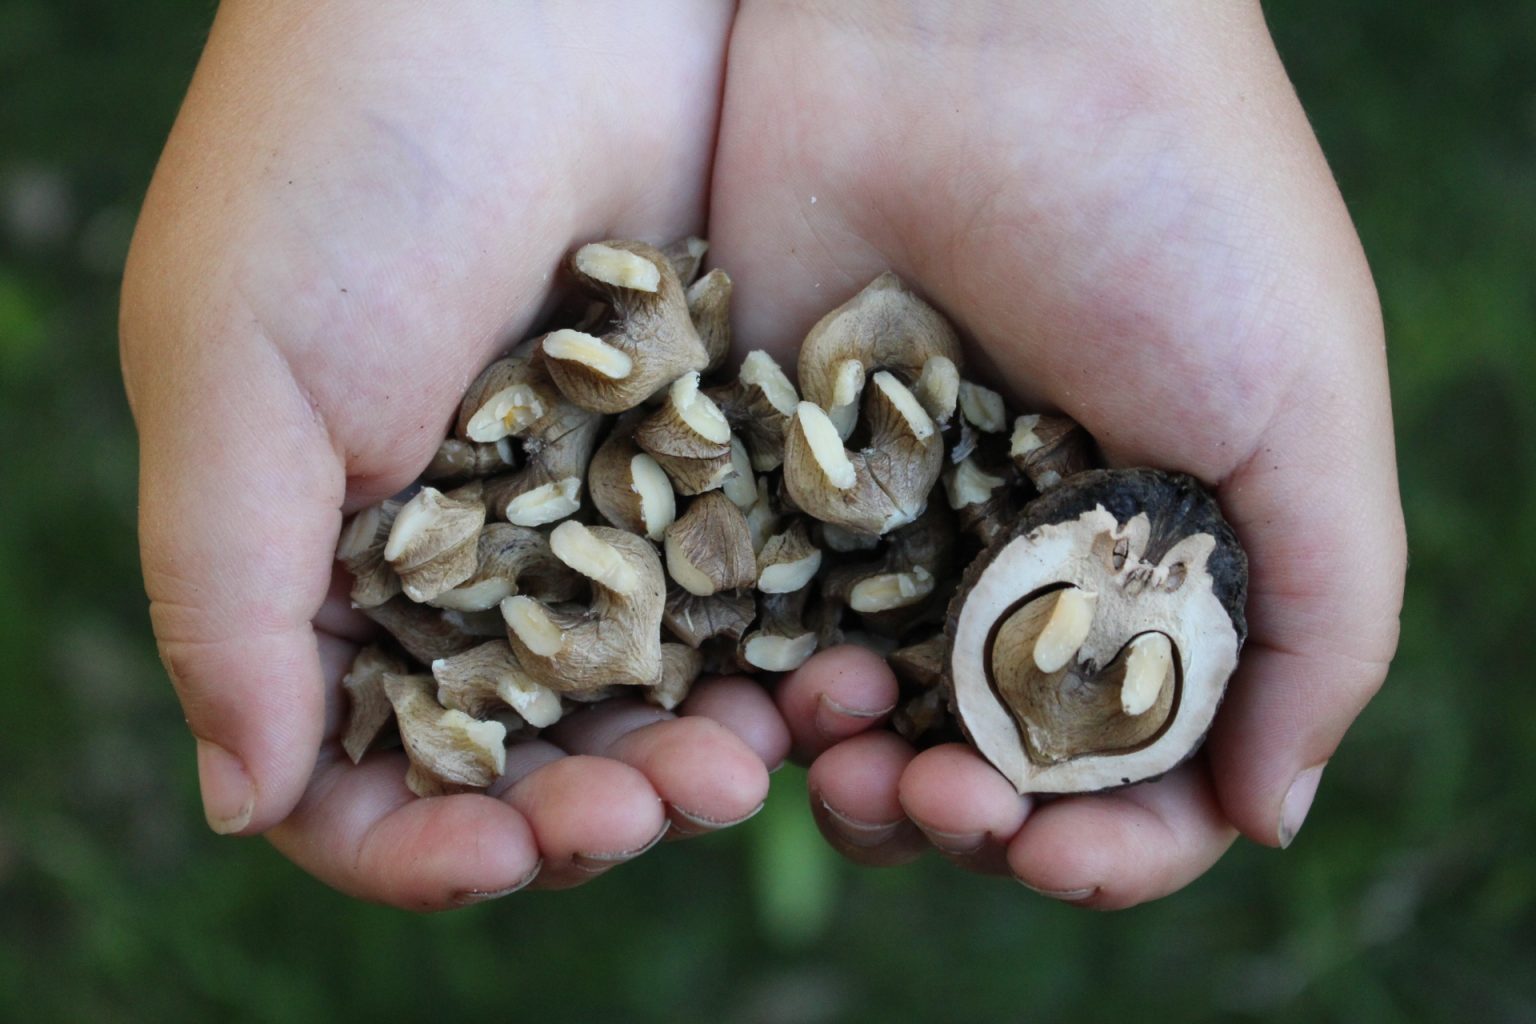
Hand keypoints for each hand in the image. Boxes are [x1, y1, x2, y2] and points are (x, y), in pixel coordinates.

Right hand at [120, 0, 784, 908]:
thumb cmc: (344, 161)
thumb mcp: (235, 370)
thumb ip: (227, 594)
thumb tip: (244, 800)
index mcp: (325, 555)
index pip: (359, 765)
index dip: (418, 841)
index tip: (496, 857)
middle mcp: (462, 551)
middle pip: (523, 751)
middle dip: (584, 807)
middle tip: (665, 803)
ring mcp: (593, 505)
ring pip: (647, 692)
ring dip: (692, 750)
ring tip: (751, 760)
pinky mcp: (707, 451)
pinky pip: (746, 592)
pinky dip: (776, 654)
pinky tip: (825, 680)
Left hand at [707, 1, 1405, 906]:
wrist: (972, 27)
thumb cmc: (1177, 203)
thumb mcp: (1305, 407)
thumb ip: (1325, 615)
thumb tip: (1274, 812)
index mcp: (1155, 555)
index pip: (1135, 763)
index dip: (1106, 844)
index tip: (1057, 860)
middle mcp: (1022, 550)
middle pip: (988, 759)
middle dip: (970, 821)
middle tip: (938, 807)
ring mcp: (890, 515)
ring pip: (863, 712)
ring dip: (857, 775)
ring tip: (840, 760)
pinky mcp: (773, 466)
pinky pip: (753, 622)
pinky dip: (757, 692)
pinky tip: (763, 704)